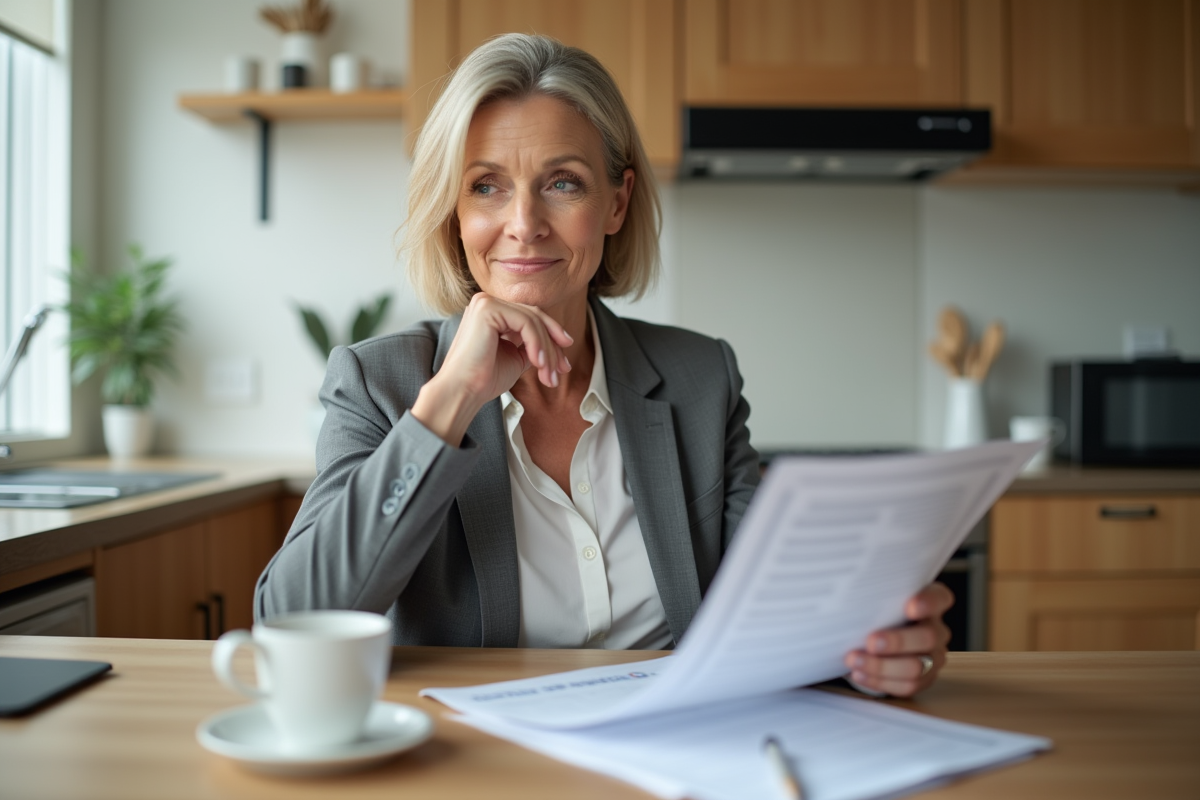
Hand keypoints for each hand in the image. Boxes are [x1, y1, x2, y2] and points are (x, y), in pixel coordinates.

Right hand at [411, 292, 572, 445]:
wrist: (463, 392)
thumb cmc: (484, 380)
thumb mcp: (516, 358)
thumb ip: (531, 346)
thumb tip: (556, 344)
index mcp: (491, 313)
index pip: (530, 318)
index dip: (551, 339)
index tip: (563, 364)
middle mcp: (486, 303)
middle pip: (534, 316)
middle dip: (553, 344)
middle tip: (563, 369)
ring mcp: (485, 303)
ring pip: (532, 320)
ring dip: (547, 350)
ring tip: (549, 375)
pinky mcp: (487, 308)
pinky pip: (525, 323)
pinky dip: (537, 344)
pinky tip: (539, 363)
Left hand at [843, 582, 953, 696]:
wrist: (872, 640)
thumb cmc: (875, 613)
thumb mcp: (875, 600)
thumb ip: (871, 596)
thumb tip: (845, 595)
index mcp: (930, 603)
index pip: (939, 598)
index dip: (928, 602)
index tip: (910, 606)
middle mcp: (936, 630)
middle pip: (928, 637)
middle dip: (898, 641)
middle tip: (871, 642)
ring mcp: (933, 657)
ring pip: (917, 667)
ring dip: (882, 666)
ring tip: (855, 660)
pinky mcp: (924, 679)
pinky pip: (906, 685)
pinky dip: (880, 681)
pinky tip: (859, 673)